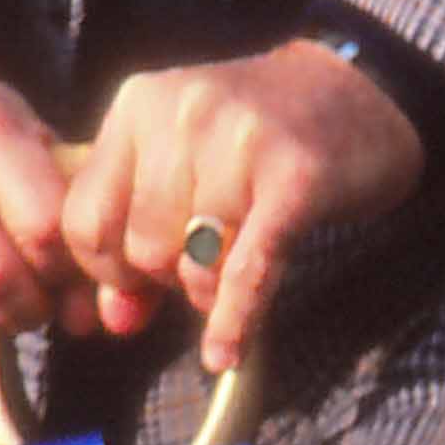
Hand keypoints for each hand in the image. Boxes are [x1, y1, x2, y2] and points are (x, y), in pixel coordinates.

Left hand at [60, 42, 421, 375]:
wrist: (361, 91)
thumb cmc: (258, 138)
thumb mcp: (181, 167)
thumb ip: (134, 237)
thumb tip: (114, 321)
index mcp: (139, 104)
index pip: (84, 220)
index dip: (107, 269)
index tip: (138, 279)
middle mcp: (181, 114)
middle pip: (141, 247)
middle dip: (169, 276)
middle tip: (206, 261)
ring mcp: (238, 140)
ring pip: (194, 264)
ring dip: (212, 289)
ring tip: (236, 265)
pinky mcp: (295, 176)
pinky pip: (248, 269)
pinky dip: (235, 319)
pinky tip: (226, 353)